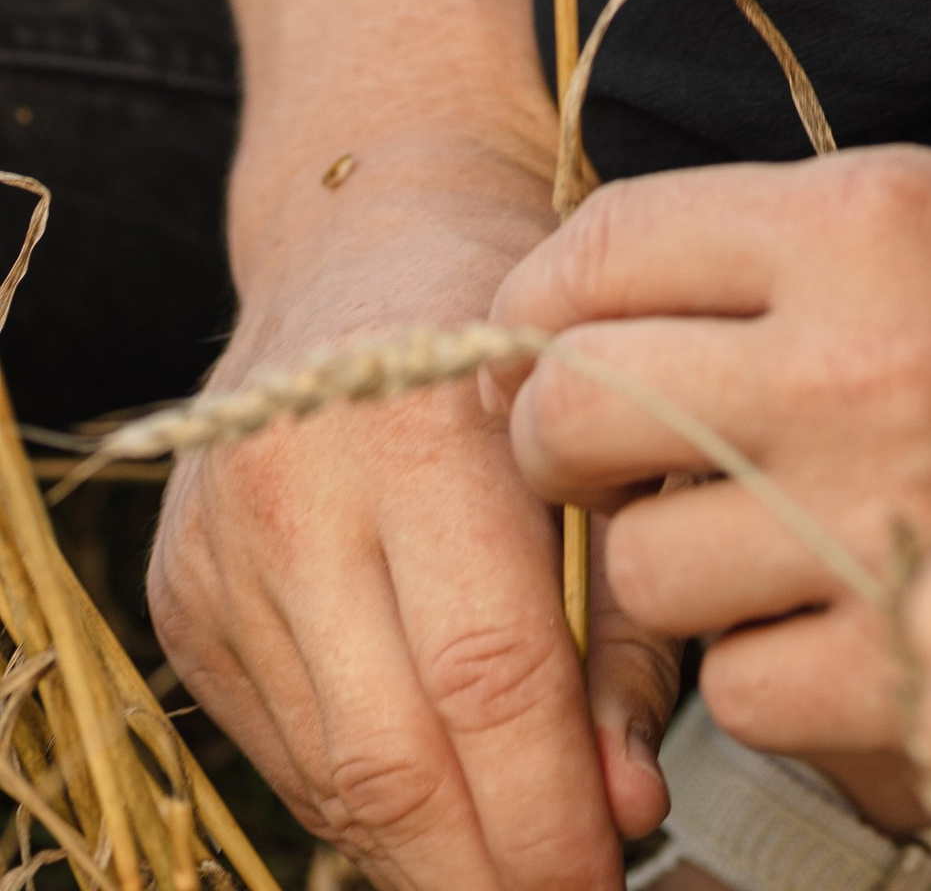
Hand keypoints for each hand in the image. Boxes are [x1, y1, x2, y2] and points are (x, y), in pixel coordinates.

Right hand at [149, 132, 678, 890]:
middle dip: (488, 867)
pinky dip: (368, 803)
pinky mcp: (180, 597)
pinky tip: (444, 803)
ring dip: (429, 854)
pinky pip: (285, 748)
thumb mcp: (610, 438)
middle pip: (394, 754)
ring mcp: (218, 550)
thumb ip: (628, 626)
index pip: (488, 675)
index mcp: (419, 431)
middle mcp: (295, 492)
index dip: (552, 806)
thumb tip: (627, 808)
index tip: (617, 872)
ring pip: (329, 774)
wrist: (369, 227)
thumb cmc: (525, 327)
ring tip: (521, 862)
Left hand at [492, 151, 930, 775]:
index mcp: (864, 218)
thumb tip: (553, 312)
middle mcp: (863, 358)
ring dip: (673, 560)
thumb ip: (748, 244)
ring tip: (755, 523)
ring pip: (642, 572)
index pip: (599, 253)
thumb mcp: (915, 201)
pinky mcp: (911, 659)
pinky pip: (737, 691)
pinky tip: (830, 605)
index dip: (541, 300)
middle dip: (559, 434)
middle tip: (602, 444)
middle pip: (573, 412)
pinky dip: (764, 664)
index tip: (548, 329)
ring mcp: (884, 516)